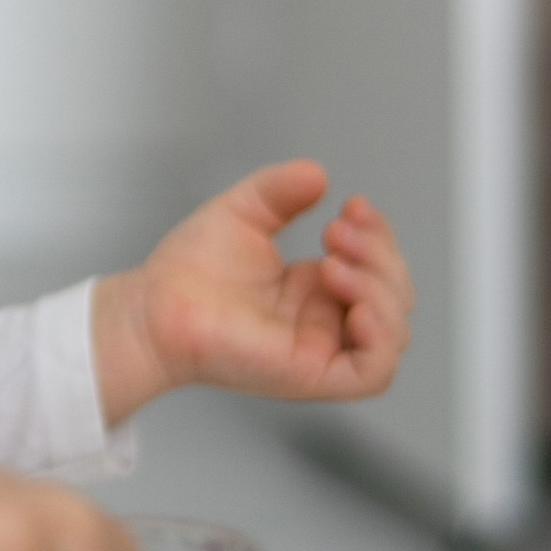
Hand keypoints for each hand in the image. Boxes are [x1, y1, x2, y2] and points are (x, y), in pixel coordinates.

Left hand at [91, 164, 412, 426]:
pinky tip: (357, 308)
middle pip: (395, 296)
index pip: (380, 265)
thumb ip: (281, 190)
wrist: (154, 305)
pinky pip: (373, 373)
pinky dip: (380, 340)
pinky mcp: (312, 376)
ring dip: (380, 290)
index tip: (353, 206)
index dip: (380, 235)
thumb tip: (319, 174)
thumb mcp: (244, 211)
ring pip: (394, 333)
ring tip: (332, 263)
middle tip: (337, 232)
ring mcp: (322, 350)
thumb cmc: (188, 269)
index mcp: (317, 289)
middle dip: (380, 256)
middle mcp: (326, 321)